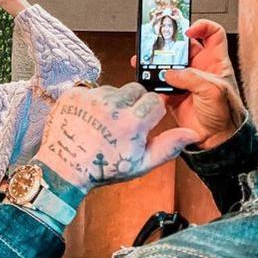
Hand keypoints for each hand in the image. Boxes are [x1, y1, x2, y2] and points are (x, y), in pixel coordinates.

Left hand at [35, 83, 198, 191]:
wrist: (64, 168)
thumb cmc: (104, 168)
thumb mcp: (140, 164)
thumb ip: (168, 146)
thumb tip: (193, 133)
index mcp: (132, 123)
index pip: (155, 101)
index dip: (150, 113)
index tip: (141, 123)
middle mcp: (113, 106)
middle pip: (136, 89)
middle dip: (134, 103)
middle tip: (122, 123)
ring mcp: (92, 98)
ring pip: (114, 88)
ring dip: (113, 102)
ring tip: (102, 123)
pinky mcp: (74, 93)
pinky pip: (93, 89)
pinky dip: (92, 101)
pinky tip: (88, 119)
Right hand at [132, 19, 244, 149]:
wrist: (216, 140)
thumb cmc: (227, 115)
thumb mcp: (214, 91)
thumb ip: (192, 78)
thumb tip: (170, 73)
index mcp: (215, 62)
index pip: (212, 34)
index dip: (201, 27)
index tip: (187, 31)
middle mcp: (199, 69)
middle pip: (183, 47)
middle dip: (170, 44)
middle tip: (158, 43)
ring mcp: (185, 81)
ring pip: (168, 64)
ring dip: (156, 62)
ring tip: (145, 60)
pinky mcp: (173, 95)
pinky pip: (159, 84)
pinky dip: (151, 82)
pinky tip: (146, 80)